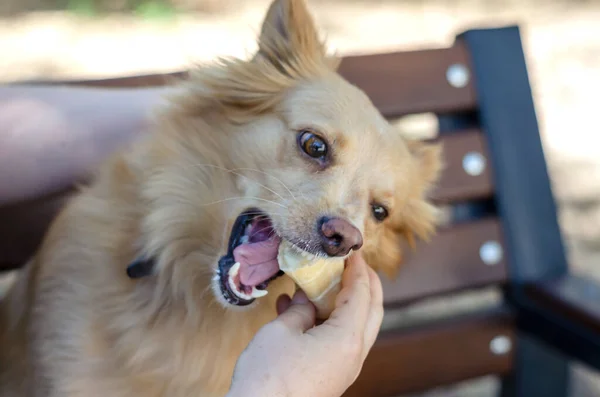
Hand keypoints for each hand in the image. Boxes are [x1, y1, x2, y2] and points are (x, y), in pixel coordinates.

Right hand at [227, 253, 383, 396]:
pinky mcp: (331, 376)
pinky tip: (299, 310)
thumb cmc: (268, 374)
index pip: (361, 293)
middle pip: (371, 311)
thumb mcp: (281, 331)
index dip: (358, 268)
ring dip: (345, 303)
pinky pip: (338, 342)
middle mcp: (353, 354)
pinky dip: (328, 322)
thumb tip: (308, 297)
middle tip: (355, 264)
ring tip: (323, 283)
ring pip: (356, 327)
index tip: (353, 249)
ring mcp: (344, 368)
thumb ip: (301, 309)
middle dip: (366, 284)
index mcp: (347, 338)